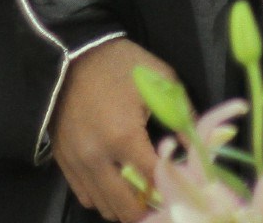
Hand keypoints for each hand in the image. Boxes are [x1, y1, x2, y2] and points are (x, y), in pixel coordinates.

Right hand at [51, 37, 173, 221]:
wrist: (75, 54)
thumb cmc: (123, 65)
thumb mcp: (162, 79)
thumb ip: (182, 115)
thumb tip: (199, 145)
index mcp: (124, 136)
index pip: (154, 179)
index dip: (174, 187)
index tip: (186, 188)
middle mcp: (97, 157)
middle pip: (125, 206)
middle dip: (149, 209)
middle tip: (165, 202)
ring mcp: (77, 162)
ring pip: (103, 206)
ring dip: (125, 207)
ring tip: (144, 198)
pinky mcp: (64, 161)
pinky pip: (84, 195)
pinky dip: (103, 199)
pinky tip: (118, 188)